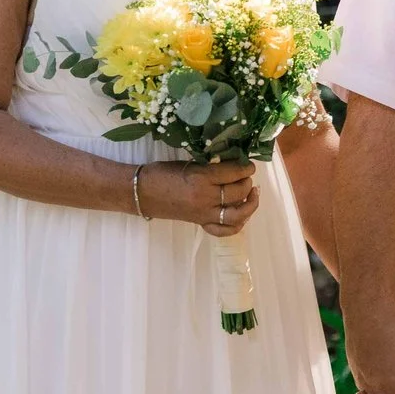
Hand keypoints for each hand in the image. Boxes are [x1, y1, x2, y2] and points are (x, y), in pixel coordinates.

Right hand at [144, 161, 258, 235]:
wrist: (142, 193)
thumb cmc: (162, 173)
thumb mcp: (188, 163)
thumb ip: (211, 165)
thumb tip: (233, 164)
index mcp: (201, 177)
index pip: (234, 172)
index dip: (246, 167)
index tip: (249, 164)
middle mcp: (205, 197)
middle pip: (238, 192)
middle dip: (247, 182)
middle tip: (246, 175)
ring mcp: (203, 213)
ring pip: (237, 214)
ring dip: (250, 204)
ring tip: (252, 193)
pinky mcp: (200, 223)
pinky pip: (224, 230)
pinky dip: (237, 224)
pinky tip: (241, 214)